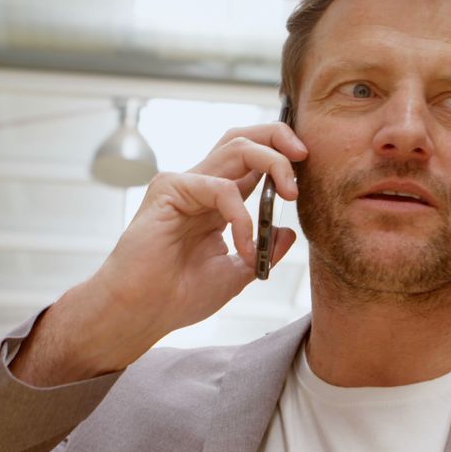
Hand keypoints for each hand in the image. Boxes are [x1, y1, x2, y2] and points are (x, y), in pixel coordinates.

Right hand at [11, 123, 306, 385]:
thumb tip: (288, 232)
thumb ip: (262, 250)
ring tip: (290, 194)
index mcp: (218, 200)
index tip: (310, 169)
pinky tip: (243, 246)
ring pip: (236, 146)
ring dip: (272, 163)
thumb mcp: (237, 273)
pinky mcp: (169, 190)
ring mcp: (184, 183)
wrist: (140, 314)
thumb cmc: (178, 296)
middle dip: (280, 138)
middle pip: (245, 137)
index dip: (284, 155)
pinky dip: (242, 215)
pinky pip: (220, 187)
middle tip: (305, 157)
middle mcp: (202, 184)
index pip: (254, 158)